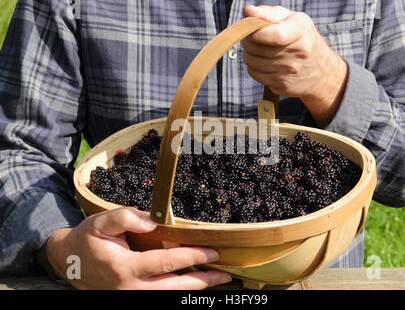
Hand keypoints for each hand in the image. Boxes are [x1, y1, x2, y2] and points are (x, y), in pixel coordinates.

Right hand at [45, 207, 230, 288]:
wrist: (68, 262)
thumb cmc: (87, 240)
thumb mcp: (100, 222)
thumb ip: (125, 217)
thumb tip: (152, 221)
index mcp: (124, 268)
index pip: (166, 263)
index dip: (192, 257)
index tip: (213, 252)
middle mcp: (130, 289)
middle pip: (174, 287)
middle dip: (202, 281)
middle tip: (224, 274)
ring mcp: (131, 297)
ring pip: (169, 296)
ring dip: (194, 289)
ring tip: (216, 281)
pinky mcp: (132, 298)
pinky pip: (160, 297)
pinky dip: (179, 291)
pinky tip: (194, 284)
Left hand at [242, 5, 348, 126]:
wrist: (321, 71)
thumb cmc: (302, 39)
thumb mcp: (292, 19)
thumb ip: (268, 13)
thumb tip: (247, 11)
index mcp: (301, 32)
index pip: (276, 35)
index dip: (256, 32)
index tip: (251, 28)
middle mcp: (297, 54)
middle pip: (256, 48)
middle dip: (248, 40)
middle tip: (253, 37)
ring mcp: (289, 73)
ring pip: (251, 61)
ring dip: (249, 54)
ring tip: (259, 49)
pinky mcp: (281, 86)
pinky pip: (254, 74)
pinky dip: (254, 67)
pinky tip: (264, 62)